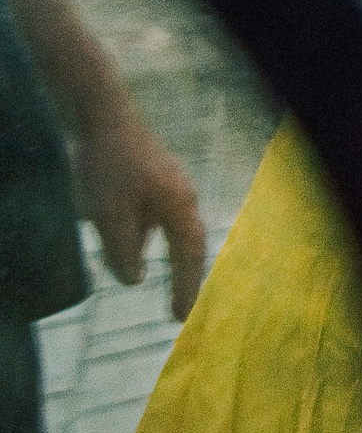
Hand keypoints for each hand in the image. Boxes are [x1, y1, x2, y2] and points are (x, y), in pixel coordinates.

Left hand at [71, 108, 206, 319]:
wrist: (102, 114)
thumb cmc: (108, 166)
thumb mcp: (108, 215)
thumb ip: (122, 252)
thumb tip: (133, 281)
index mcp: (179, 207)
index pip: (188, 258)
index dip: (185, 289)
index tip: (180, 318)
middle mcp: (183, 196)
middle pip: (182, 245)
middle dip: (178, 275)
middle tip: (174, 308)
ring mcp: (170, 184)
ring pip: (160, 229)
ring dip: (143, 247)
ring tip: (121, 259)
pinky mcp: (153, 175)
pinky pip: (148, 213)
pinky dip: (134, 228)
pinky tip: (110, 223)